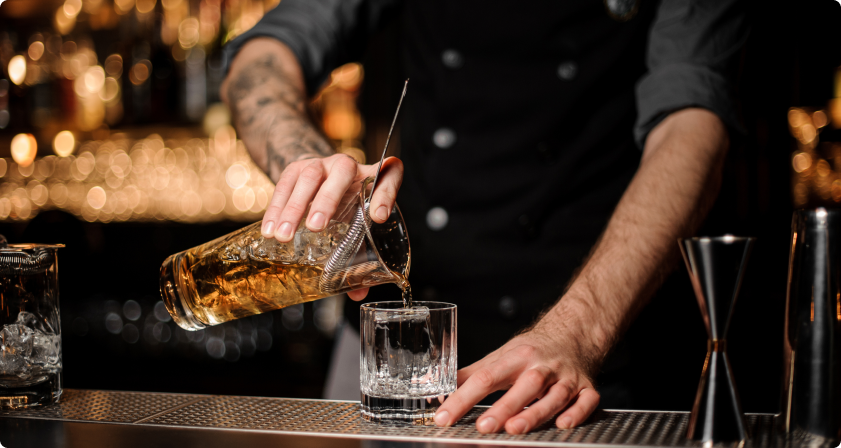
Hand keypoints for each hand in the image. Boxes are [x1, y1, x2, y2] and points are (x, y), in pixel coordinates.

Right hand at [260, 154, 402, 300]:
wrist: (320, 175)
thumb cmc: (345, 204)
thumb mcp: (357, 224)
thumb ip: (360, 255)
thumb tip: (358, 292)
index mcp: (372, 178)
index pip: (389, 174)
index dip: (386, 193)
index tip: (379, 217)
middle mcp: (349, 165)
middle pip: (343, 171)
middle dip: (329, 199)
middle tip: (316, 227)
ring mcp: (322, 163)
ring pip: (310, 176)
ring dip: (295, 206)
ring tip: (285, 235)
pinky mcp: (297, 167)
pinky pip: (285, 183)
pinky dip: (276, 208)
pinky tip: (269, 229)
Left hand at [433, 328, 599, 433]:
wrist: (573, 334)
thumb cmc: (532, 350)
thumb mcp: (500, 357)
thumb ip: (470, 375)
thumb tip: (436, 389)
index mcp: (516, 357)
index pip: (485, 377)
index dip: (463, 398)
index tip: (445, 416)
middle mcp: (542, 367)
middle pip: (524, 385)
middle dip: (504, 407)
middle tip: (484, 426)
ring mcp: (566, 378)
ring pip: (554, 395)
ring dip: (535, 412)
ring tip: (515, 428)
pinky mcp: (587, 388)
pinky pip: (586, 401)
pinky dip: (577, 412)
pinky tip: (563, 424)